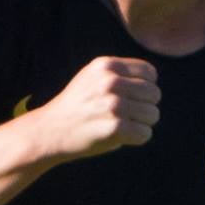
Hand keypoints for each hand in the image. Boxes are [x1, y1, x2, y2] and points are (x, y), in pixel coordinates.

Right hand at [24, 57, 158, 161]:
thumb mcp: (94, 77)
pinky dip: (137, 138)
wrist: (49, 131)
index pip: (150, 73)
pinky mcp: (115, 127)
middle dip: (144, 107)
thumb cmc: (78, 105)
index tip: (130, 98)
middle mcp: (111, 81)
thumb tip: (153, 82)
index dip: (145, 87)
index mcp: (107, 65)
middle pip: (154, 94)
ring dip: (141, 124)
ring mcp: (113, 104)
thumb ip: (121, 74)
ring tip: (120, 125)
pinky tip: (120, 136)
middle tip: (124, 115)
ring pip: (153, 115)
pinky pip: (145, 134)